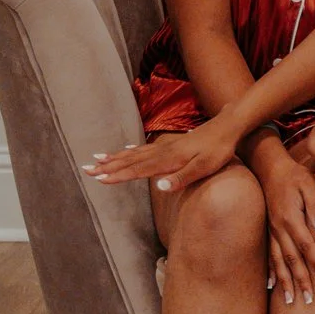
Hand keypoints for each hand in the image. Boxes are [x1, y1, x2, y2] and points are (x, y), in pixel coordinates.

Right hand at [85, 116, 241, 192]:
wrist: (229, 126)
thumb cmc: (220, 150)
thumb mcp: (206, 167)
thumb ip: (183, 178)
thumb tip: (160, 187)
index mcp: (169, 159)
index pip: (139, 169)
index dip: (119, 175)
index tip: (99, 179)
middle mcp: (163, 151)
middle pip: (131, 160)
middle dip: (108, 166)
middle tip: (85, 169)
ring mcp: (166, 146)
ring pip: (134, 153)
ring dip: (115, 157)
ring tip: (96, 158)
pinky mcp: (171, 143)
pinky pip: (144, 148)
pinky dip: (130, 150)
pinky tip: (124, 149)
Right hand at [252, 142, 314, 304]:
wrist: (271, 169)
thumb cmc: (294, 176)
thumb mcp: (309, 184)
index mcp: (291, 218)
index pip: (306, 246)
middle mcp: (279, 229)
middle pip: (292, 260)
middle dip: (301, 281)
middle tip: (309, 300)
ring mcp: (272, 232)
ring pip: (279, 262)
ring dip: (285, 282)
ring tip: (291, 300)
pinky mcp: (269, 232)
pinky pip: (269, 256)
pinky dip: (271, 272)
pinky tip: (272, 286)